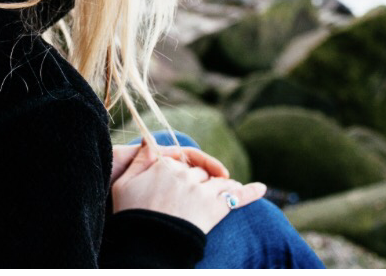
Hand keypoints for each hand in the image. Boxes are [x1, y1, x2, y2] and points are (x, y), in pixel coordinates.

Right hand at [111, 141, 267, 233]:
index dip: (183, 171)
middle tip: (203, 192)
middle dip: (203, 180)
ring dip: (225, 185)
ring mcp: (201, 191)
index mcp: (165, 166)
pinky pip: (237, 196)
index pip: (182, 162)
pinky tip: (262, 188)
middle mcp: (185, 175)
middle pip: (201, 172)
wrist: (145, 243)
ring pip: (219, 182)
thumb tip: (149, 142)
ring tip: (231, 189)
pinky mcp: (214, 208)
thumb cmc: (130, 215)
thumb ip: (139, 160)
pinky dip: (251, 192)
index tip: (182, 180)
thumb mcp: (124, 183)